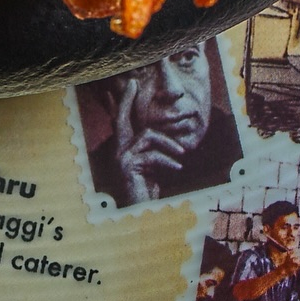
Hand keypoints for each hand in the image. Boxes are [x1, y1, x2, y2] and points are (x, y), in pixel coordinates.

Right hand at [107, 79, 186, 201]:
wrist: (141, 218)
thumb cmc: (148, 193)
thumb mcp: (152, 168)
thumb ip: (152, 151)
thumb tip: (163, 136)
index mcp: (123, 149)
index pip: (121, 121)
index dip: (123, 102)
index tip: (129, 83)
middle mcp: (117, 151)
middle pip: (120, 118)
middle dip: (125, 99)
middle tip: (133, 82)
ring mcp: (120, 158)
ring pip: (147, 135)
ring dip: (168, 142)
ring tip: (182, 153)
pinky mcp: (127, 166)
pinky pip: (152, 154)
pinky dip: (168, 160)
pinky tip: (178, 169)